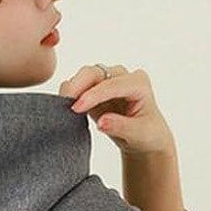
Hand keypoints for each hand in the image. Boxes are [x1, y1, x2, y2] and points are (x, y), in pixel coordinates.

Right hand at [59, 64, 174, 155]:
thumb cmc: (148, 134)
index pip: (112, 85)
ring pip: (85, 76)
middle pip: (96, 72)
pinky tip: (65, 107)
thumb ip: (121, 126)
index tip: (77, 108)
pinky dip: (70, 95)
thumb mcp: (140, 134)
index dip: (93, 95)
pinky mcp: (95, 91)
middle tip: (65, 101)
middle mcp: (123, 77)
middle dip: (79, 84)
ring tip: (62, 105)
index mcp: (138, 83)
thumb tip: (102, 122)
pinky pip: (79, 88)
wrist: (144, 139)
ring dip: (72, 88)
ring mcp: (108, 82)